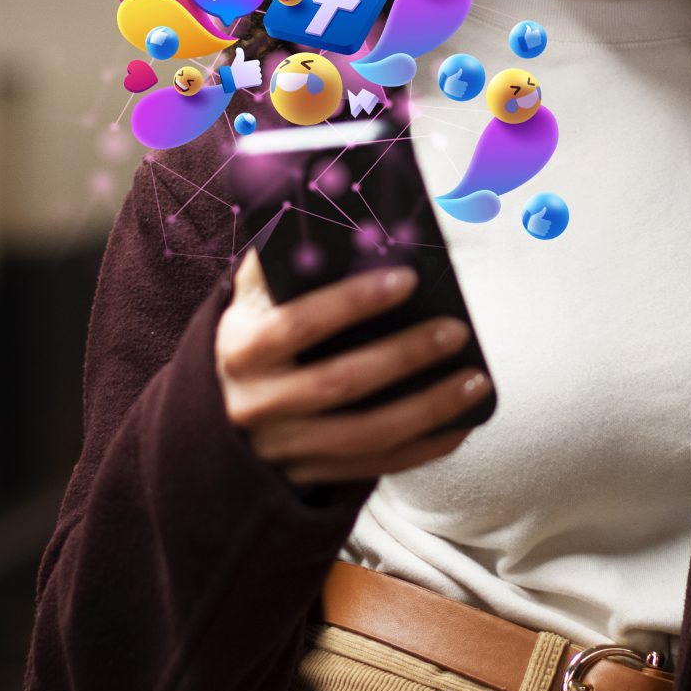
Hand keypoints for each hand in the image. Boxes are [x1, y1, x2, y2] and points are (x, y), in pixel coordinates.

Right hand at [217, 245, 489, 486]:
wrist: (215, 414)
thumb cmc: (252, 336)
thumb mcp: (250, 300)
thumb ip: (281, 260)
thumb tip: (332, 214)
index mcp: (242, 347)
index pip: (298, 323)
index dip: (352, 302)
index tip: (406, 279)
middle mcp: (257, 402)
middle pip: (339, 383)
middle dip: (404, 356)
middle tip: (456, 331)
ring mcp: (283, 446)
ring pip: (364, 435)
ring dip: (427, 409)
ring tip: (475, 381)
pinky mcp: (307, 476)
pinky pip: (374, 467)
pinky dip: (423, 450)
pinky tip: (460, 426)